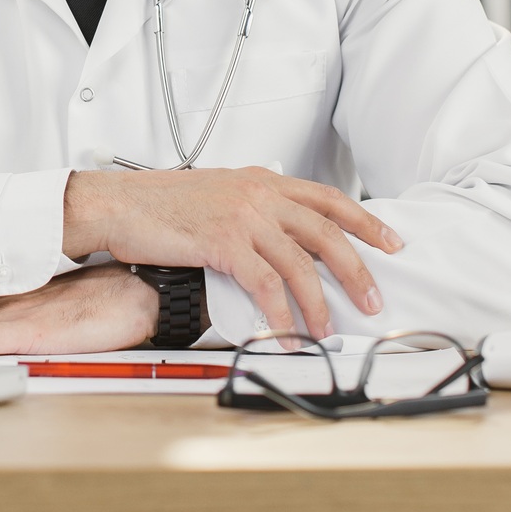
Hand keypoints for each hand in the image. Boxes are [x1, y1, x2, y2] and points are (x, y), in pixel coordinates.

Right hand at [61, 168, 400, 339]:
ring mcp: (243, 216)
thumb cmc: (159, 204)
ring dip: (319, 302)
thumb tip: (278, 236)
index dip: (365, 221)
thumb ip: (251, 207)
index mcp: (262, 180)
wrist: (119, 204)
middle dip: (357, 269)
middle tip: (373, 299)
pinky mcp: (223, 242)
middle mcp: (259, 193)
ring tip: (329, 330)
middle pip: (326, 232)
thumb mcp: (216, 193)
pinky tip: (286, 331)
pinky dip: (280, 312)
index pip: (328, 198)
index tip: (391, 240)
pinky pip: (265, 283)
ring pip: (300, 263)